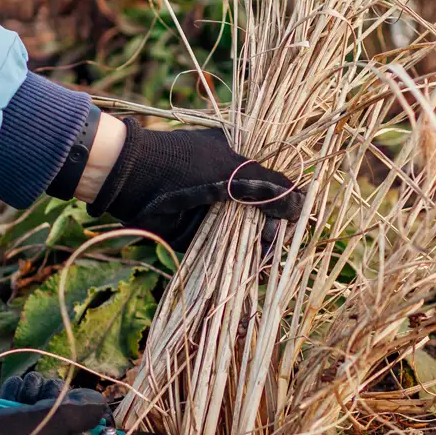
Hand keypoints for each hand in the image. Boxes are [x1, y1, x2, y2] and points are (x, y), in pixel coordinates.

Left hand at [86, 118, 303, 250]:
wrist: (133, 179)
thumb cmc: (184, 165)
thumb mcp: (233, 170)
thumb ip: (268, 188)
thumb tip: (302, 205)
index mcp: (237, 163)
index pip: (272, 186)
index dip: (285, 205)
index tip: (297, 221)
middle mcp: (228, 189)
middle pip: (262, 215)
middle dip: (273, 232)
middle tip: (276, 242)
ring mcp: (213, 212)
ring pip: (246, 236)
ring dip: (259, 250)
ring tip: (268, 262)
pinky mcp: (198, 235)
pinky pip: (224, 250)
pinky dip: (240, 261)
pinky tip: (255, 270)